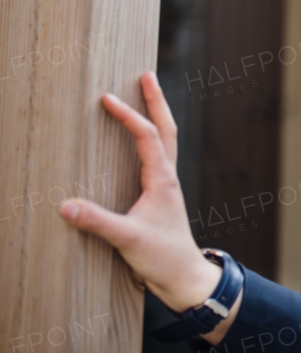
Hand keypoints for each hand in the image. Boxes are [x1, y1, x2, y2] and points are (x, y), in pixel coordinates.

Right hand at [59, 71, 240, 343]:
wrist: (183, 277)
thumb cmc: (161, 257)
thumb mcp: (127, 240)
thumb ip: (97, 223)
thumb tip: (65, 206)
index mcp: (162, 180)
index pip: (146, 137)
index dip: (128, 115)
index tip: (107, 98)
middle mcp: (167, 177)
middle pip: (166, 129)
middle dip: (156, 101)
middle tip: (146, 75)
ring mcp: (166, 186)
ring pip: (165, 141)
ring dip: (156, 116)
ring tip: (145, 95)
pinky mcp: (160, 196)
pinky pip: (156, 157)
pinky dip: (149, 139)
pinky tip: (138, 140)